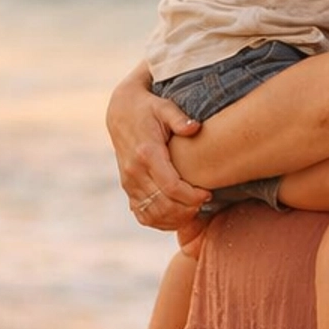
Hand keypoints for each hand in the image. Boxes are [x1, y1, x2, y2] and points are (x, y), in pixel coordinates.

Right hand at [107, 68, 209, 229]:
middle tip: (204, 201)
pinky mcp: (127, 189)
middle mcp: (134, 171)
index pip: (171, 187)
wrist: (120, 112)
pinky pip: (143, 215)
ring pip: (153, 214)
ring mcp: (129, 183)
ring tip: (193, 208)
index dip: (192, 196)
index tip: (207, 193)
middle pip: (164, 205)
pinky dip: (161, 221)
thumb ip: (180, 118)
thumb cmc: (148, 109)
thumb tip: (195, 127)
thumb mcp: (164, 107)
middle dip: (188, 209)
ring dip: (176, 218)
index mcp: (147, 153)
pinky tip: (177, 214)